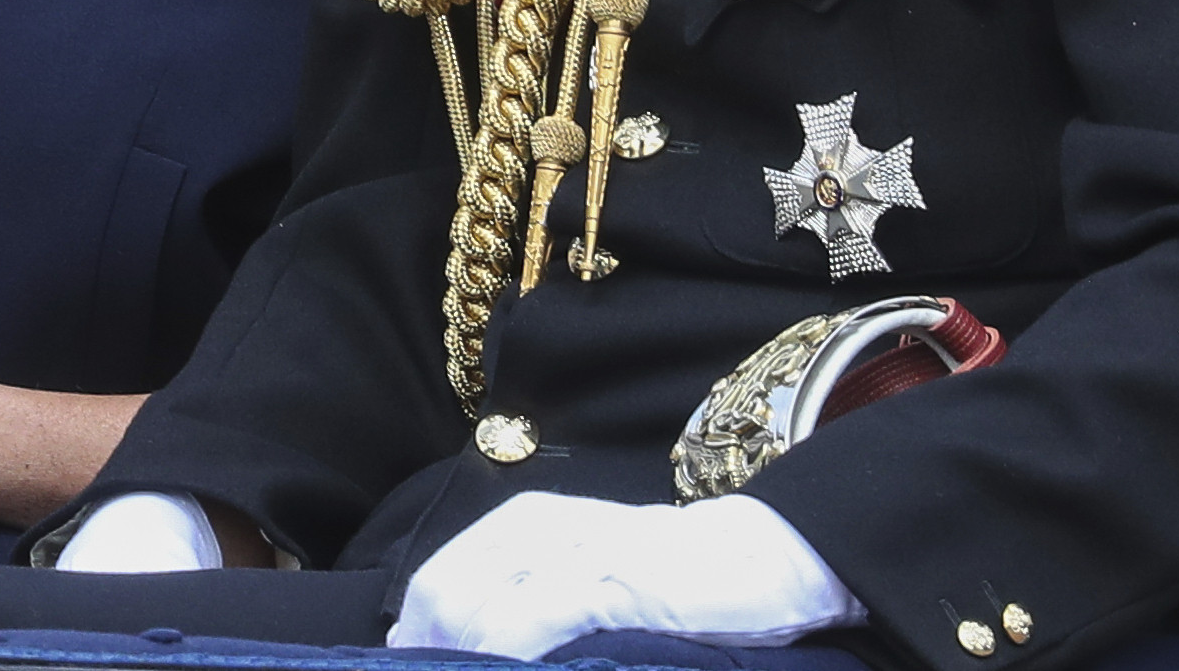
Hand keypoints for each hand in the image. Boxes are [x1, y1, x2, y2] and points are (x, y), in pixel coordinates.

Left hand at [386, 491, 861, 659]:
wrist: (764, 558)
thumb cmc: (675, 578)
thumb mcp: (588, 574)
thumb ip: (529, 599)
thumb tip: (467, 648)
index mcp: (524, 521)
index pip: (436, 581)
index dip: (415, 639)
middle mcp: (536, 529)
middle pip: (440, 597)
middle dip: (426, 652)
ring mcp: (568, 553)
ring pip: (473, 615)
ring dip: (458, 660)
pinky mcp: (603, 583)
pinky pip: (523, 627)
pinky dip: (501, 661)